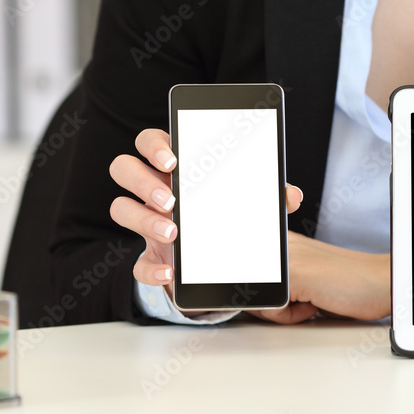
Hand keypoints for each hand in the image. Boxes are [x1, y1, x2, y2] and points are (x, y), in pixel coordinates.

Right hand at [108, 129, 303, 314]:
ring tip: (174, 232)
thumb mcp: (251, 201)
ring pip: (120, 209)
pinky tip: (171, 272)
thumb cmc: (232, 213)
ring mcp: (149, 223)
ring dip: (143, 220)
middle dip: (141, 180)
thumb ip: (270, 195)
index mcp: (178, 169)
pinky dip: (151, 270)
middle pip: (124, 168)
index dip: (153, 145)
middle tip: (171, 199)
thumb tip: (293, 196)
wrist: (228, 258)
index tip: (172, 160)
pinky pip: (138, 264)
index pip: (150, 141)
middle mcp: (156, 191)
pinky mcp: (153, 258)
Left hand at [252, 232, 390, 324]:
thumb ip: (275, 283)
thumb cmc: (350, 284)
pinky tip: (315, 302)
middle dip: (269, 303)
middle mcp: (280, 242)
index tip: (289, 292)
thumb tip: (246, 298)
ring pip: (255, 300)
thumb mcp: (303, 278)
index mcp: (282, 240)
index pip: (245, 274)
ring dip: (281, 310)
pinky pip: (271, 310)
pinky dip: (291, 317)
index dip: (262, 294)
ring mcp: (285, 255)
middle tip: (302, 297)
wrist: (381, 283)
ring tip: (309, 298)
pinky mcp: (293, 273)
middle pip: (247, 288)